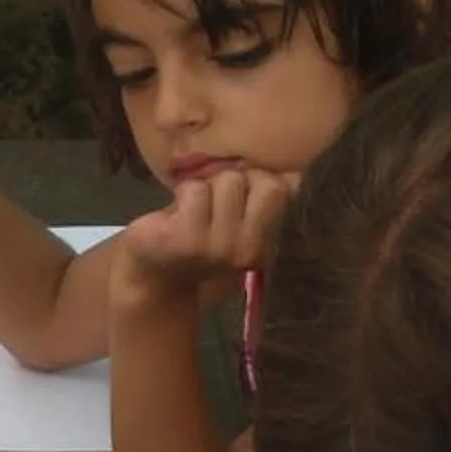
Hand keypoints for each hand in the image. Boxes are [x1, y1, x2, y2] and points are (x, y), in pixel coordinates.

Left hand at [115, 166, 296, 300]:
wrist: (154, 277)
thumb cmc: (198, 239)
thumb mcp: (237, 221)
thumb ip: (265, 199)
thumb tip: (295, 174)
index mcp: (263, 244)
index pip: (278, 187)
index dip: (255, 179)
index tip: (235, 195)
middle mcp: (244, 250)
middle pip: (253, 180)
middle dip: (229, 181)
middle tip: (210, 202)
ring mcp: (213, 247)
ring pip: (223, 180)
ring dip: (203, 186)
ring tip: (191, 209)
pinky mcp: (182, 239)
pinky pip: (193, 189)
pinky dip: (182, 193)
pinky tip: (174, 215)